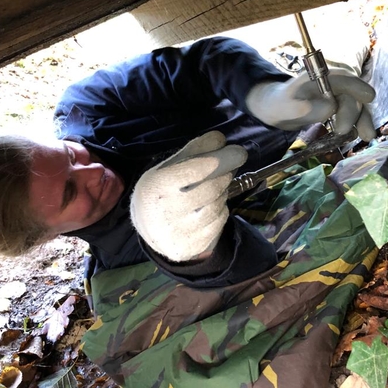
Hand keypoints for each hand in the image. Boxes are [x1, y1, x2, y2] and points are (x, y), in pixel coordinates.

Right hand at [130, 131, 247, 261]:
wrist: (149, 225)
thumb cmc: (164, 188)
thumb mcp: (172, 165)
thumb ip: (195, 150)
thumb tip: (221, 139)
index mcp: (155, 186)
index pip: (192, 171)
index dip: (218, 160)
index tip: (238, 152)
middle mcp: (162, 212)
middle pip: (209, 190)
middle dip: (225, 174)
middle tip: (232, 165)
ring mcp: (176, 233)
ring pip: (216, 207)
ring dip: (224, 192)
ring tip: (218, 185)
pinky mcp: (189, 247)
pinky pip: (218, 224)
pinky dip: (222, 211)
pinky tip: (213, 205)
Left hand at [245, 69, 375, 140]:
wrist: (279, 110)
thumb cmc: (281, 105)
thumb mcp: (287, 107)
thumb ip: (304, 108)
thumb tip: (330, 108)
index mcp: (322, 77)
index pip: (344, 78)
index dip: (357, 87)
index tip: (369, 98)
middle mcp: (334, 84)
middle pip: (352, 96)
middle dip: (353, 113)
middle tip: (342, 131)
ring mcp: (339, 96)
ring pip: (357, 106)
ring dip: (363, 120)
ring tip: (366, 136)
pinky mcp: (341, 108)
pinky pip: (353, 115)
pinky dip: (358, 125)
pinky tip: (361, 135)